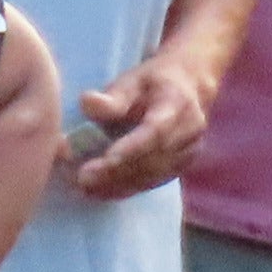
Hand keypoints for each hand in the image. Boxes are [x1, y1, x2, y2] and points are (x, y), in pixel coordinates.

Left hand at [66, 51, 217, 202]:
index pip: (156, 130)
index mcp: (178, 103)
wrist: (189, 87)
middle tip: (82, 177)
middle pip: (153, 158)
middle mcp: (189, 131)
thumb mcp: (132, 80)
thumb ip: (113, 96)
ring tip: (85, 187)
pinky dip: (126, 189)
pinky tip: (100, 191)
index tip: (107, 158)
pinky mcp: (181, 167)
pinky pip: (152, 183)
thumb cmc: (154, 82)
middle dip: (117, 171)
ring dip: (118, 184)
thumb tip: (87, 103)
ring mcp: (188, 152)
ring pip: (152, 175)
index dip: (133, 147)